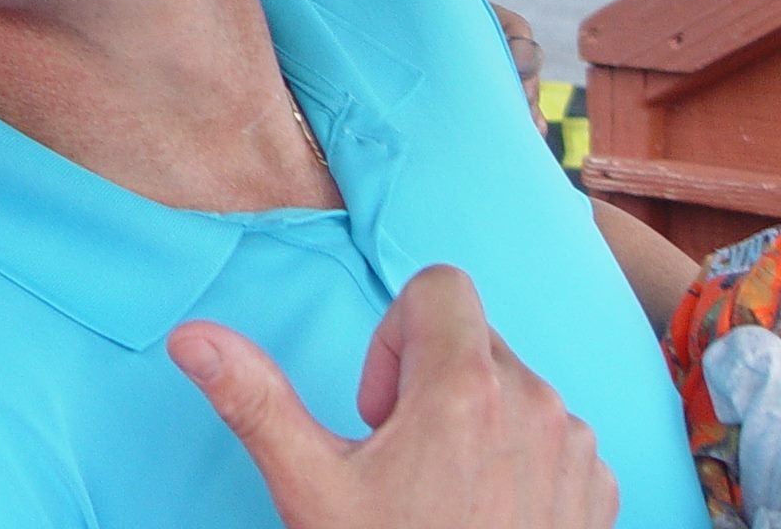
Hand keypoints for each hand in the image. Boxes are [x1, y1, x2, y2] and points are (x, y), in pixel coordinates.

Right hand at [167, 265, 617, 528]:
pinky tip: (484, 513)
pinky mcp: (600, 490)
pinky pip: (553, 435)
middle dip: (426, 379)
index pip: (438, 284)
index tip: (381, 409)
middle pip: (469, 336)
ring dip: (474, 419)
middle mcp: (538, 403)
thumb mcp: (312, 489)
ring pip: (512, 386)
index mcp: (467, 387)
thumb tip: (189, 337)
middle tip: (401, 459)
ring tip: (442, 492)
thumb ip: (255, 399)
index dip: (394, 336)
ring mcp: (578, 449)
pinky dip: (517, 458)